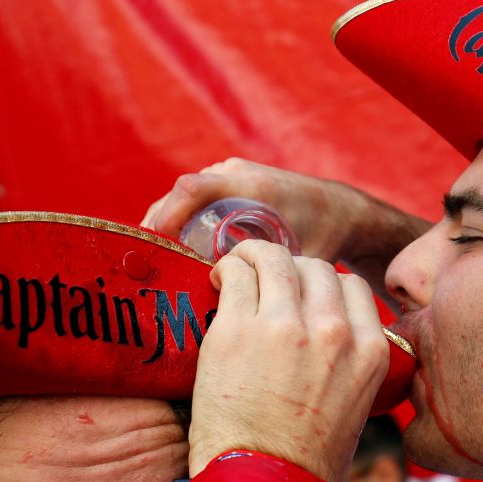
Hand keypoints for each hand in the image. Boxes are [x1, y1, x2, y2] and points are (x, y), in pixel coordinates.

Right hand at [141, 158, 430, 288]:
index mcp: (251, 185)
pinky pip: (194, 198)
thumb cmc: (323, 235)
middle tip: (142, 262)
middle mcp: (235, 172)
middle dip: (157, 227)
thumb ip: (272, 275)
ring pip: (183, 197)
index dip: (166, 216)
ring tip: (152, 259)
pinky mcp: (227, 181)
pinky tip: (171, 251)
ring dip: (166, 224)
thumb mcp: (297, 256)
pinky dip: (179, 220)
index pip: (194, 190)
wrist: (340, 209)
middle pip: (179, 195)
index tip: (153, 248)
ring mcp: (229, 173)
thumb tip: (238, 310)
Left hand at [189, 240, 387, 481]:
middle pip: (317, 267)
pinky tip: (217, 281)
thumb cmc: (307, 466)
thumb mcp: (356, 411)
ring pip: (276, 258)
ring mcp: (285, 326)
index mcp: (370, 351)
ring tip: (236, 271)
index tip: (302, 297)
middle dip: (291, 272)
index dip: (324, 287)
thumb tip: (331, 356)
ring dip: (255, 258)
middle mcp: (334, 331)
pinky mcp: (237, 329)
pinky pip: (235, 273)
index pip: (352, 287)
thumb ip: (351, 370)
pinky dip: (226, 269)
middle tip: (266, 286)